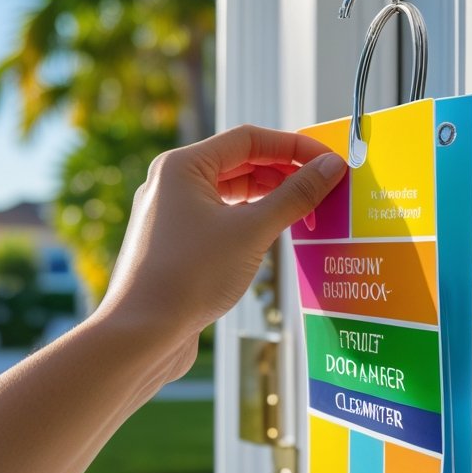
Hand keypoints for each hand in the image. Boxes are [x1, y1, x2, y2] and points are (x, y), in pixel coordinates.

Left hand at [95, 124, 346, 375]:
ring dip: (269, 200)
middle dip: (284, 174)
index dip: (295, 147)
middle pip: (239, 163)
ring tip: (307, 214)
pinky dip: (249, 223)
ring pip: (229, 194)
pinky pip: (218, 220)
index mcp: (182, 166)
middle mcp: (171, 184)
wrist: (141, 334)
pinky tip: (273, 238)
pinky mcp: (173, 245)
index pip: (249, 139)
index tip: (330, 162)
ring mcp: (169, 215)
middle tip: (325, 190)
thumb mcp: (252, 231)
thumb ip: (294, 196)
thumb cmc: (189, 276)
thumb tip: (330, 168)